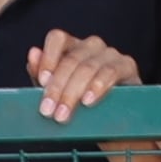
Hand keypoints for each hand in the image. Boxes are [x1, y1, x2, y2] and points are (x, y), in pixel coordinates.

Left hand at [28, 29, 142, 119]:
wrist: (116, 122)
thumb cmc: (84, 104)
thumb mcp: (58, 93)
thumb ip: (42, 75)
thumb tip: (33, 53)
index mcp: (72, 47)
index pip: (57, 38)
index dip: (48, 57)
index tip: (41, 81)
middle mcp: (91, 46)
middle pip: (71, 59)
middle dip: (57, 87)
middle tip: (48, 111)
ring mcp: (110, 54)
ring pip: (88, 67)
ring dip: (73, 92)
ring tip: (64, 114)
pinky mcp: (127, 66)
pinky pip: (111, 72)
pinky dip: (97, 86)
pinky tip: (88, 101)